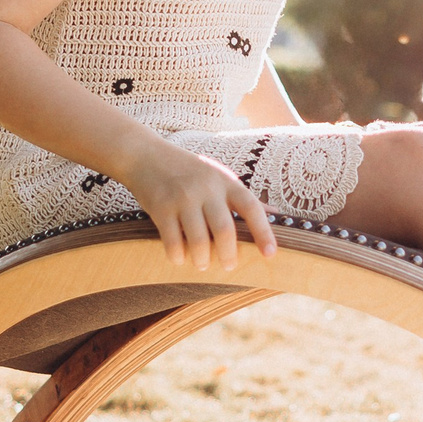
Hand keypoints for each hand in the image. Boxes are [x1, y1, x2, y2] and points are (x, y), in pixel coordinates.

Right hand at [115, 142, 277, 270]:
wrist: (146, 155)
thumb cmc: (188, 171)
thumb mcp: (218, 176)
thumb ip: (242, 197)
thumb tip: (276, 214)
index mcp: (225, 182)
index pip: (251, 207)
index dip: (263, 232)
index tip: (271, 254)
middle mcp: (206, 189)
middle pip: (224, 230)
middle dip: (229, 255)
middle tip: (228, 266)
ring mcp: (182, 198)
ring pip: (198, 240)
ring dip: (202, 259)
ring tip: (202, 264)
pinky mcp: (161, 207)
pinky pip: (172, 241)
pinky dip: (178, 256)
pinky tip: (179, 258)